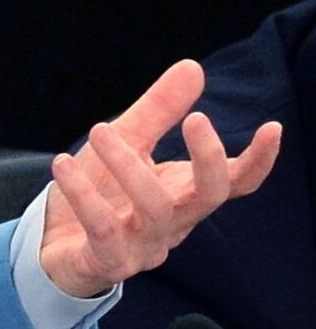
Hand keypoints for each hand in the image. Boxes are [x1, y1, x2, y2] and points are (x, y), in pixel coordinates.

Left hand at [40, 59, 281, 298]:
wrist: (54, 247)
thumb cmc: (101, 193)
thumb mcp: (128, 144)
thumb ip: (159, 111)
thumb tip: (193, 67)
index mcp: (185, 194)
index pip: (235, 183)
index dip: (259, 161)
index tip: (273, 127)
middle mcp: (173, 223)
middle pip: (208, 196)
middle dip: (209, 158)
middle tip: (196, 117)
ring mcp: (143, 246)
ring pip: (155, 209)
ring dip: (128, 165)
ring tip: (100, 130)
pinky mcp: (107, 261)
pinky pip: (103, 230)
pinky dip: (84, 194)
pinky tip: (63, 164)